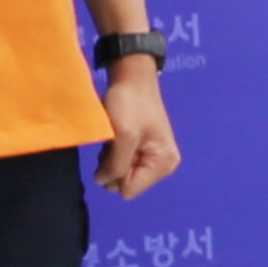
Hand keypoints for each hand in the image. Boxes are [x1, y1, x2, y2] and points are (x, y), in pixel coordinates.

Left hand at [95, 63, 180, 199]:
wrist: (132, 77)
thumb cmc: (130, 104)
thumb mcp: (123, 135)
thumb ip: (115, 164)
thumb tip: (104, 182)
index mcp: (164, 164)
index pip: (129, 189)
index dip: (115, 172)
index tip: (116, 149)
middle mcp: (163, 166)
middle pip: (127, 183)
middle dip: (114, 166)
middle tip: (115, 142)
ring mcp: (153, 158)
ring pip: (122, 174)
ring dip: (112, 158)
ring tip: (114, 137)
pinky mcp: (144, 150)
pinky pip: (123, 163)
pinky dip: (114, 153)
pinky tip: (115, 137)